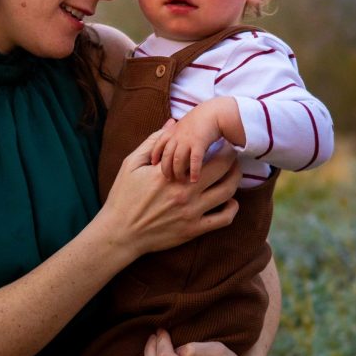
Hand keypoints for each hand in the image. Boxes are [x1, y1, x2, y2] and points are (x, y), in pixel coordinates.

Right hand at [101, 135, 239, 260]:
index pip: (203, 152)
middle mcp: (184, 191)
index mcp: (169, 173)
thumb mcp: (131, 164)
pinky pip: (224, 219)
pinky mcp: (193, 230)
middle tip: (231, 153)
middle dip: (231, 157)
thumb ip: (154, 142)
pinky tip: (230, 201)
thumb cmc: (123, 196)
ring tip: (234, 172)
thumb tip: (172, 123)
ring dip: (235, 178)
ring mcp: (191, 212)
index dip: (216, 144)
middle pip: (222, 169)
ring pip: (227, 192)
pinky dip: (232, 208)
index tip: (219, 139)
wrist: (120, 233)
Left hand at [150, 103, 221, 182]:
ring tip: (181, 181)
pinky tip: (194, 180)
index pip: (159, 144)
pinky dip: (193, 171)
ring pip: (177, 159)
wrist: (216, 112)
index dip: (155, 154)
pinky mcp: (199, 143)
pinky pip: (194, 160)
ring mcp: (187, 139)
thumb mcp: (184, 123)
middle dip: (165, 168)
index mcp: (173, 131)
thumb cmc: (203, 119)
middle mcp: (177, 136)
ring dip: (178, 171)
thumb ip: (176, 132)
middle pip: (166, 155)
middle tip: (167, 178)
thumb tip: (172, 144)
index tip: (153, 164)